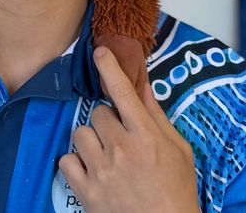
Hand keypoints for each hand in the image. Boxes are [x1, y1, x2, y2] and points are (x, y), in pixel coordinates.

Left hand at [59, 46, 199, 212]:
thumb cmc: (176, 192)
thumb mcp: (179, 152)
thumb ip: (157, 118)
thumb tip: (144, 88)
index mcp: (146, 136)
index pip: (123, 93)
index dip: (110, 68)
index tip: (100, 52)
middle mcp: (121, 148)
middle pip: (98, 113)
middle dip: (107, 122)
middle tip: (120, 139)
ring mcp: (101, 170)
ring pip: (80, 134)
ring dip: (90, 141)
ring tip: (106, 157)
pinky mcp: (85, 190)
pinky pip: (66, 160)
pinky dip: (75, 164)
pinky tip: (91, 171)